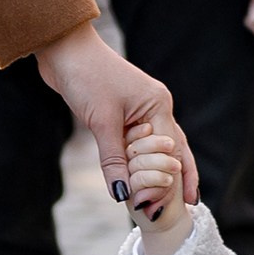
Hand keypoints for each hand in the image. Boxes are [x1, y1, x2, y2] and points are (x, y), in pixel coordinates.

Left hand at [35, 20, 197, 207]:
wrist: (64, 49)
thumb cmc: (87, 77)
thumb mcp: (102, 122)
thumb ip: (114, 160)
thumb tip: (122, 195)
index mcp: (157, 105)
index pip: (172, 150)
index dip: (171, 178)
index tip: (173, 205)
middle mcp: (154, 107)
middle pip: (173, 148)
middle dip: (180, 176)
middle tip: (189, 205)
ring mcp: (138, 109)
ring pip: (155, 146)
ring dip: (159, 169)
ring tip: (172, 196)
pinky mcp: (121, 111)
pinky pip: (136, 142)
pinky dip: (139, 160)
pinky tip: (141, 175)